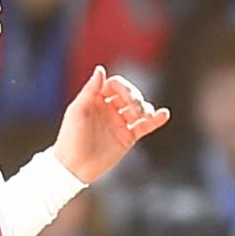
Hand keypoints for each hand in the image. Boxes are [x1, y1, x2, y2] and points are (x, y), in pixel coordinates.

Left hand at [54, 67, 170, 183]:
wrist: (74, 166)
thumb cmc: (70, 137)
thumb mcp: (77, 110)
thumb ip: (90, 90)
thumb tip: (101, 69)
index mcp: (95, 99)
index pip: (114, 85)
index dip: (123, 87)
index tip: (126, 96)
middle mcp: (109, 109)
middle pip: (129, 95)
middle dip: (135, 99)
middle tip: (135, 109)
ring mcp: (119, 123)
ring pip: (139, 109)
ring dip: (145, 108)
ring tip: (143, 117)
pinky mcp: (128, 137)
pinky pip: (145, 126)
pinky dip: (156, 120)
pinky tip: (164, 114)